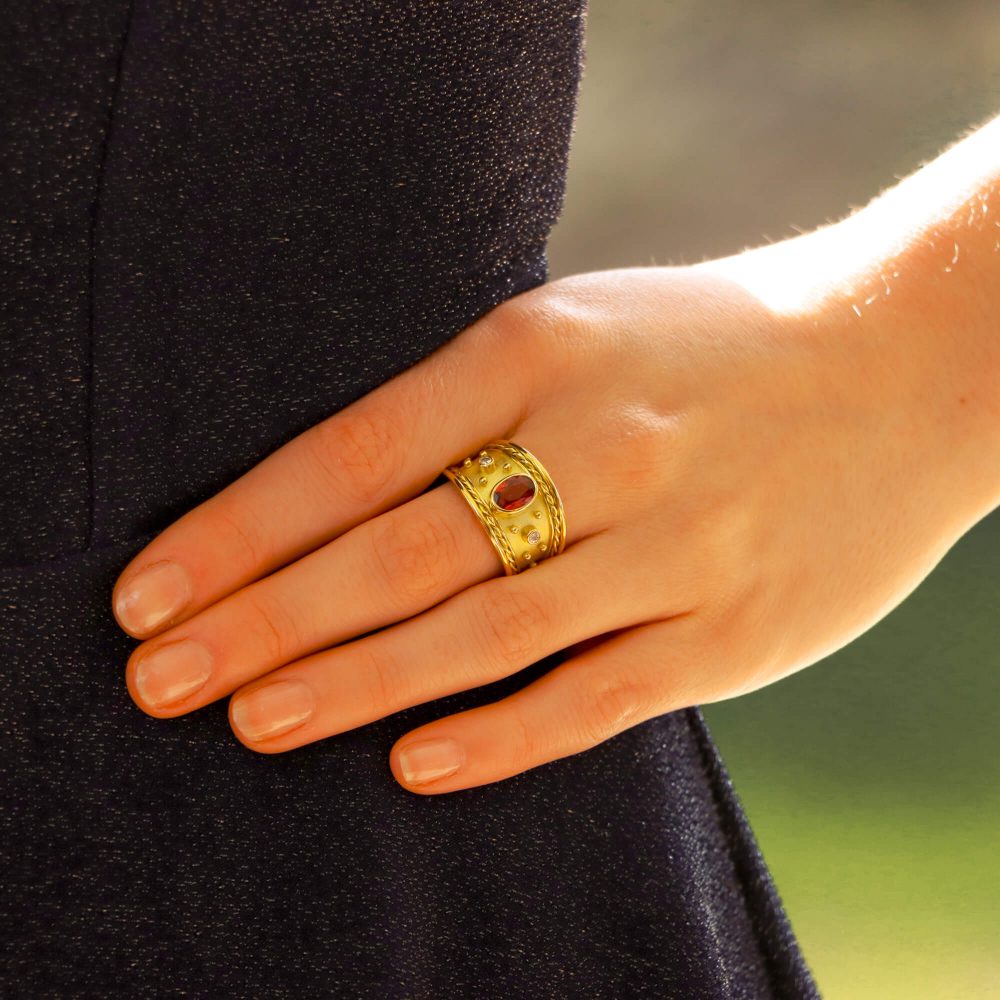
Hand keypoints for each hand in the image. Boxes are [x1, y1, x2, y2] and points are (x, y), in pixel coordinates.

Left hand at [110, 260, 964, 794]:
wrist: (904, 362)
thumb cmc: (711, 347)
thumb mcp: (581, 328)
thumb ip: (470, 407)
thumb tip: (335, 503)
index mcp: (540, 351)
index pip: (349, 455)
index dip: (237, 530)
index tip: (149, 590)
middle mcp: (599, 447)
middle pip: (395, 556)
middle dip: (263, 623)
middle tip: (159, 678)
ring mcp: (671, 544)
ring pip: (479, 636)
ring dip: (351, 688)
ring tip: (251, 723)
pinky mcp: (732, 626)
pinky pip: (594, 694)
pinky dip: (498, 735)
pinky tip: (410, 766)